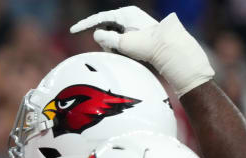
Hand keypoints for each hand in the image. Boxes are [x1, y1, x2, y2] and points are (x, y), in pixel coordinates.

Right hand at [70, 7, 213, 96]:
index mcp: (126, 13)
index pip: (99, 18)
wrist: (172, 53)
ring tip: (124, 55)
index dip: (84, 25)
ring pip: (113, 37)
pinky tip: (129, 55)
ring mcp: (134, 26)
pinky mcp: (138, 36)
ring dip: (113, 47)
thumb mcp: (123, 42)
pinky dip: (121, 49)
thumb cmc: (149, 46)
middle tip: (113, 51)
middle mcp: (130, 17)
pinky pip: (122, 42)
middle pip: (106, 28)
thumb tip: (96, 34)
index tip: (73, 31)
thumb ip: (105, 38)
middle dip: (105, 41)